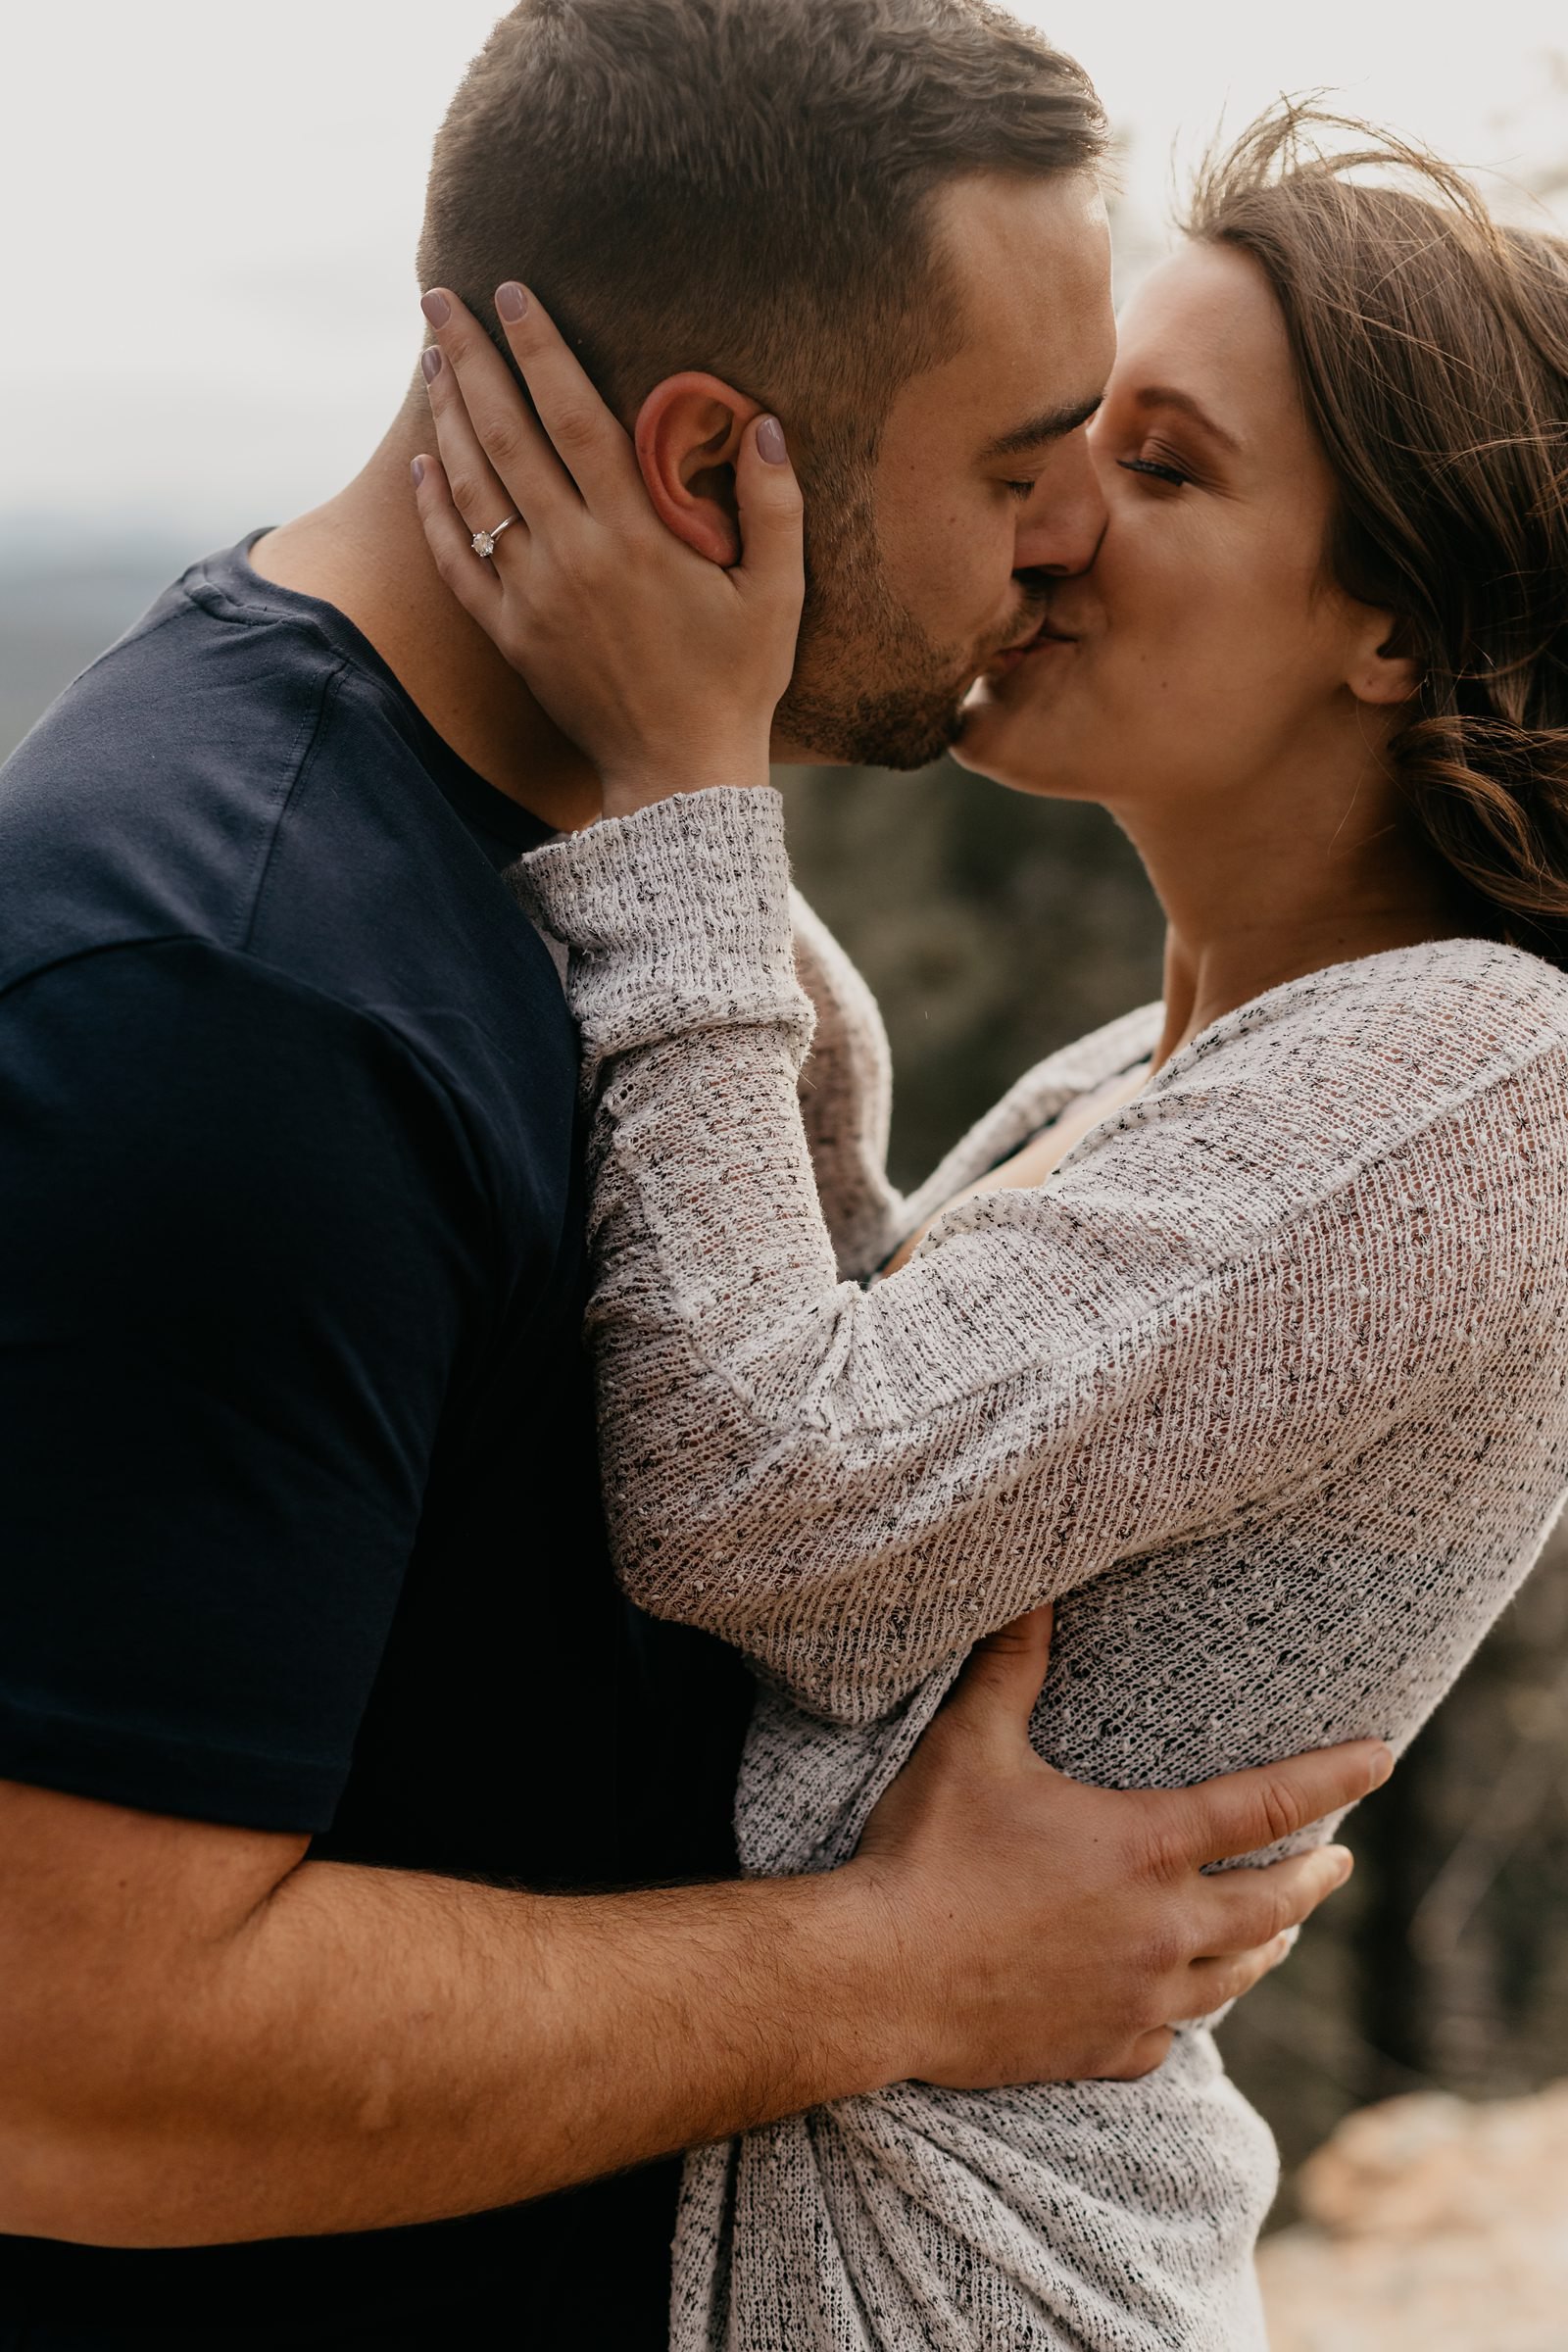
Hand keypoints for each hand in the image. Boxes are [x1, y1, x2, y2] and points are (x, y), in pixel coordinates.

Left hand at [411, 287, 803, 815]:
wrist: (680, 776)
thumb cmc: (737, 682)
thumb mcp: (778, 594)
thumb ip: (775, 503)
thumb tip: (764, 420)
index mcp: (636, 534)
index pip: (574, 415)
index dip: (539, 348)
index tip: (511, 291)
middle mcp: (572, 555)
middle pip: (507, 435)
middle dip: (472, 359)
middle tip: (438, 297)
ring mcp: (532, 596)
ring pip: (474, 488)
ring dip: (448, 416)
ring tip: (433, 357)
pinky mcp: (510, 636)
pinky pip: (458, 562)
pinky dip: (435, 509)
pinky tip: (422, 462)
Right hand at [852, 1606, 1389, 2086]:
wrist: (879, 1978)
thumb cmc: (928, 1852)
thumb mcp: (971, 1742)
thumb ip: (1013, 1663)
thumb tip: (1035, 1587)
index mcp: (1144, 1846)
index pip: (1267, 1803)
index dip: (1334, 1776)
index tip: (1383, 1758)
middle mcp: (1162, 1928)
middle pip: (1272, 1904)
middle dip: (1314, 1878)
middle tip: (1338, 1861)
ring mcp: (1138, 1998)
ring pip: (1235, 1976)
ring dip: (1266, 1946)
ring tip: (1280, 1933)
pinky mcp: (1103, 2052)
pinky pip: (1170, 2037)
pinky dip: (1185, 2012)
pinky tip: (1183, 2005)